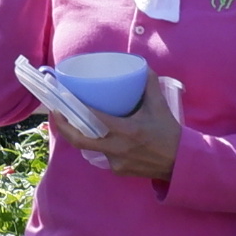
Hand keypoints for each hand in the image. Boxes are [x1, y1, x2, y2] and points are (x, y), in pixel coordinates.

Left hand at [60, 91, 180, 183]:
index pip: (94, 119)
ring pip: (89, 147)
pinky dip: (98, 144)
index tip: (63, 99)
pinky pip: (101, 155)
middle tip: (56, 112)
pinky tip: (97, 135)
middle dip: (63, 127)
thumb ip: (149, 83)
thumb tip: (139, 65)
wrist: (180, 162)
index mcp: (128, 130)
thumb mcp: (159, 105)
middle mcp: (118, 148)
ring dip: (81, 135)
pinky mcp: (117, 170)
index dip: (76, 110)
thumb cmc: (169, 132)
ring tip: (73, 120)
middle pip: (79, 140)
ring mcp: (115, 161)